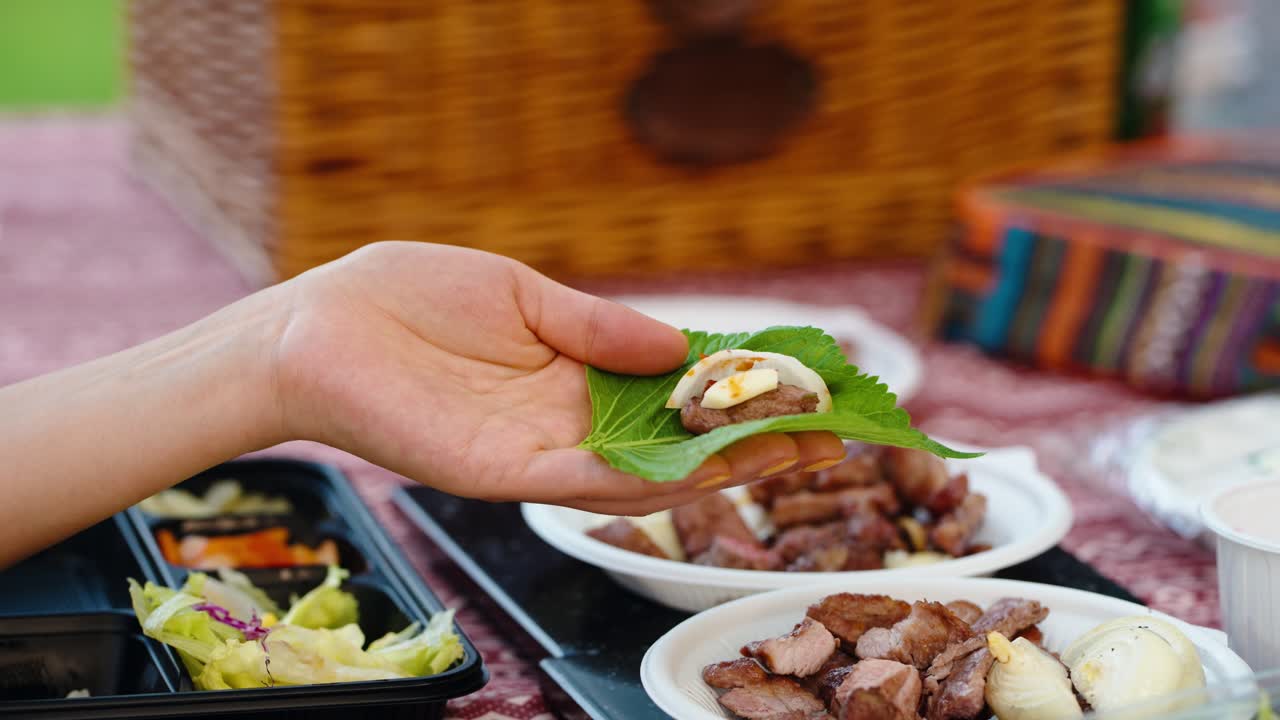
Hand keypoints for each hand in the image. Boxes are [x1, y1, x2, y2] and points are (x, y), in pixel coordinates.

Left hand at [271, 242, 845, 513]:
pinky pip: (584, 481)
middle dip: (753, 440)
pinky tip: (706, 468)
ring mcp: (538, 452)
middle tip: (829, 434)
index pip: (674, 391)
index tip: (803, 383)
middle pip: (676, 442)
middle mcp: (568, 421)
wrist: (317, 327)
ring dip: (720, 468)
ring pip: (647, 472)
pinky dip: (647, 479)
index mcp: (574, 373)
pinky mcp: (501, 471)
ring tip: (793, 453)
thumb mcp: (521, 294)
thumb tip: (680, 343)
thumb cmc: (409, 297)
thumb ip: (597, 325)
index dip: (738, 390)